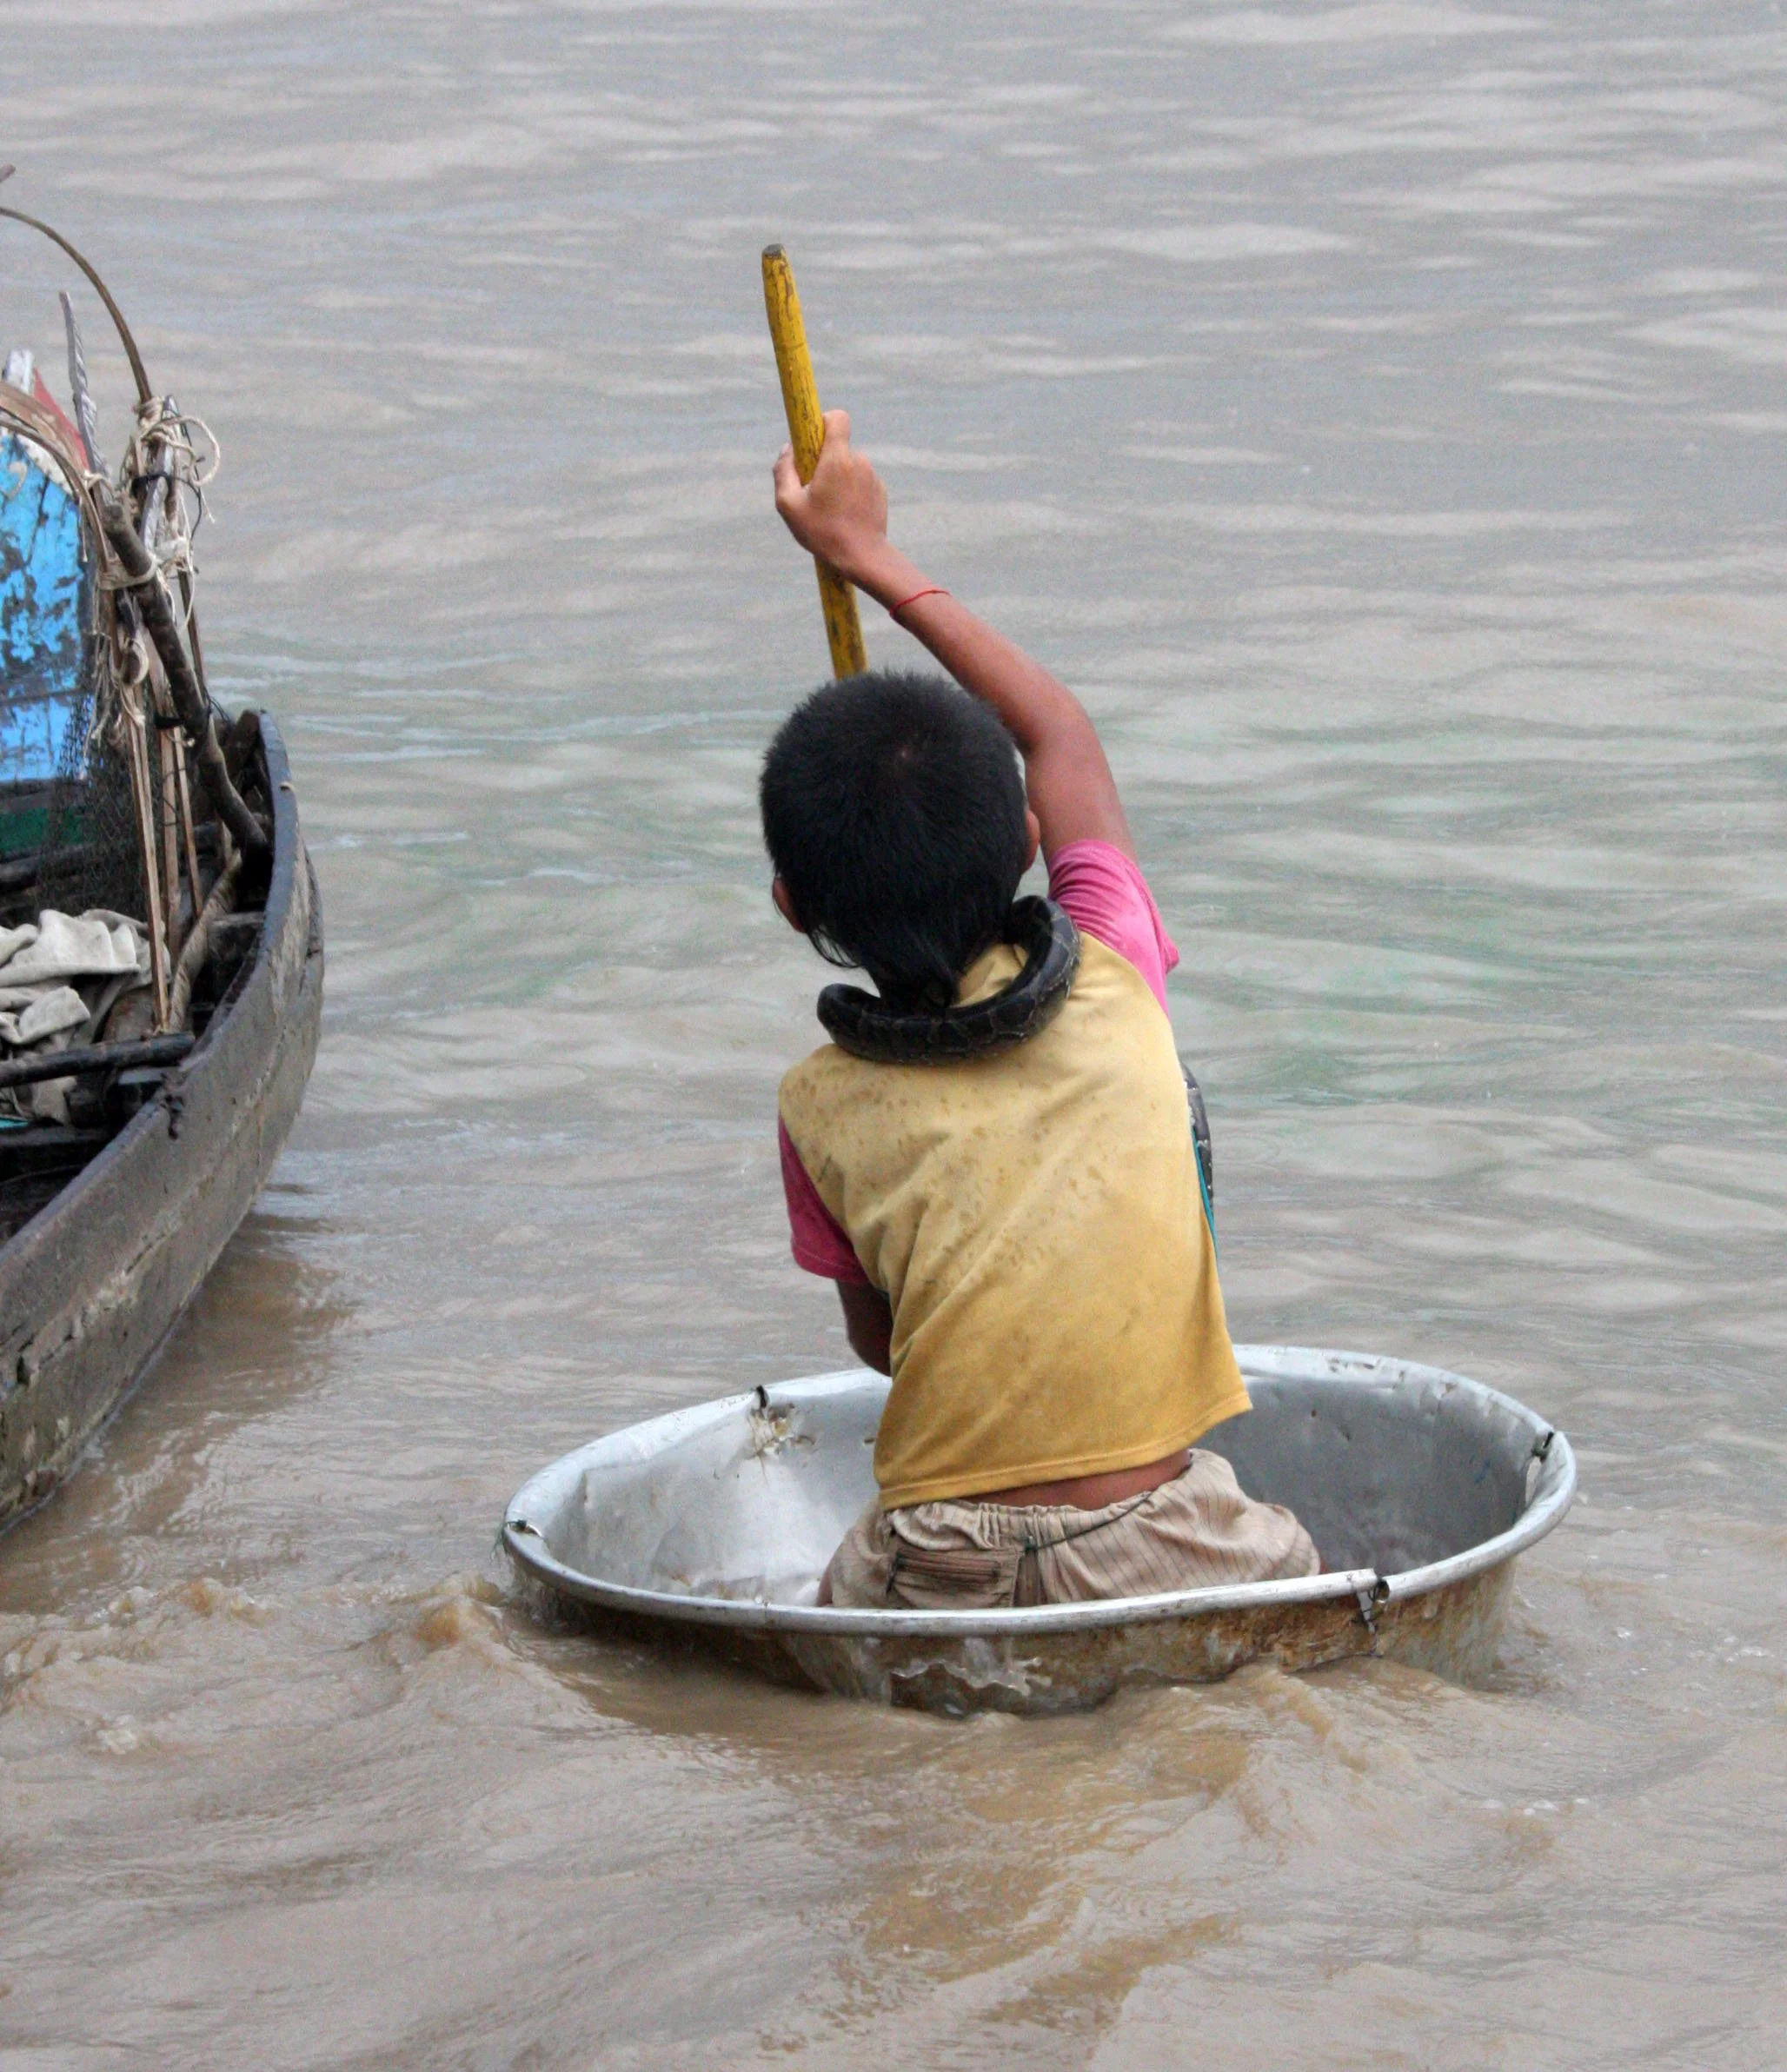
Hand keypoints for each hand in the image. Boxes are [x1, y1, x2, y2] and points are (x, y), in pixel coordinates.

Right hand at [772, 410, 889, 585]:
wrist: (863, 557)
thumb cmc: (823, 533)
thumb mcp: (789, 505)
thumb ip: (783, 471)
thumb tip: (786, 450)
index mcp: (837, 459)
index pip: (837, 418)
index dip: (823, 421)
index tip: (811, 437)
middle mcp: (858, 461)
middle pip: (837, 448)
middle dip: (823, 462)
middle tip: (812, 491)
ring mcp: (872, 476)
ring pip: (848, 467)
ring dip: (837, 480)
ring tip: (829, 510)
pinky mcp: (880, 491)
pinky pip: (860, 482)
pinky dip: (850, 492)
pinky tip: (844, 516)